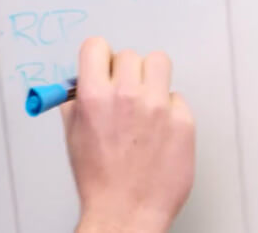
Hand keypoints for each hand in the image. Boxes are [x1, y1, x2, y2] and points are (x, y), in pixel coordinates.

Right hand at [61, 37, 195, 232]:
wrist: (126, 211)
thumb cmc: (99, 180)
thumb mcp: (73, 134)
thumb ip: (76, 101)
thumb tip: (79, 82)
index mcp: (94, 96)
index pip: (96, 46)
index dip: (98, 56)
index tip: (102, 64)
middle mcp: (127, 96)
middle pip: (129, 55)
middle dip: (124, 71)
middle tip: (124, 90)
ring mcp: (158, 108)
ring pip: (159, 63)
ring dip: (151, 78)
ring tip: (146, 100)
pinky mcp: (183, 122)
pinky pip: (177, 97)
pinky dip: (169, 109)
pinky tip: (159, 128)